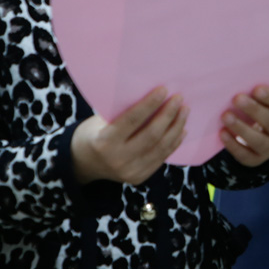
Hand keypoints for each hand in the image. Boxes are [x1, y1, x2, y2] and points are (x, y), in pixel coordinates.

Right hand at [71, 87, 185, 184]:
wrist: (84, 163)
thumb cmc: (94, 132)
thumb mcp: (100, 120)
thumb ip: (122, 112)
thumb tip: (152, 95)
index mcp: (104, 142)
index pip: (132, 120)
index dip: (149, 104)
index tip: (164, 89)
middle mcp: (118, 159)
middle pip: (151, 135)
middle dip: (168, 115)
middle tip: (179, 99)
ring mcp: (129, 172)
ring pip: (160, 148)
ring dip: (176, 128)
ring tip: (184, 111)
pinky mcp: (139, 178)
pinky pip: (161, 158)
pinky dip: (174, 143)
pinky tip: (181, 129)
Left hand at [219, 85, 268, 166]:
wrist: (265, 134)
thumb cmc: (264, 109)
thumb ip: (262, 92)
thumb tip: (242, 78)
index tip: (256, 89)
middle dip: (254, 110)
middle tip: (237, 98)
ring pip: (259, 141)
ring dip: (241, 128)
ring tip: (226, 116)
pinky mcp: (257, 159)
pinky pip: (246, 155)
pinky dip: (233, 145)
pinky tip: (223, 133)